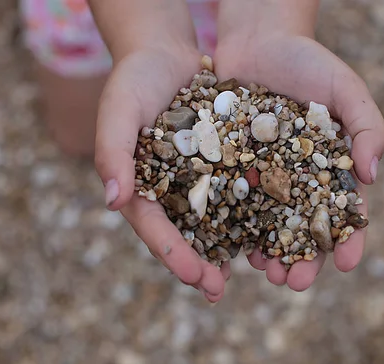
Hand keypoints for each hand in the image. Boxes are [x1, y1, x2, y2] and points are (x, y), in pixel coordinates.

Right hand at [94, 46, 228, 302]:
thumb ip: (111, 153)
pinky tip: (272, 229)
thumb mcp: (118, 111)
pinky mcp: (222, 163)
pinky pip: (238, 190)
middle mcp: (169, 190)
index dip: (172, 254)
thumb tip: (113, 202)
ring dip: (230, 248)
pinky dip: (252, 211)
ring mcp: (196, 179)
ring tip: (251, 273)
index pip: (154, 228)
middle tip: (218, 290)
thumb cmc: (134, 80)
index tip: (194, 277)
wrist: (165, 53)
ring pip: (215, 221)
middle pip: (184, 234)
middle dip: (200, 264)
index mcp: (140, 187)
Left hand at [214, 32, 383, 290]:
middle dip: (305, 260)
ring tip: (267, 273)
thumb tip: (372, 176)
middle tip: (297, 282)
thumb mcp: (346, 88)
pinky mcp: (234, 171)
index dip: (351, 240)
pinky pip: (237, 206)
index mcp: (332, 169)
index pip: (346, 213)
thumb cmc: (308, 63)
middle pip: (306, 230)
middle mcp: (300, 181)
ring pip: (271, 227)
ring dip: (271, 255)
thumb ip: (367, 127)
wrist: (256, 42)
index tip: (349, 263)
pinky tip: (237, 249)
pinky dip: (238, 229)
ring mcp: (267, 180)